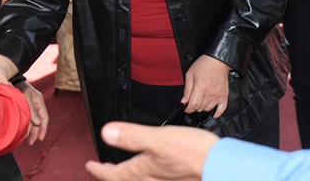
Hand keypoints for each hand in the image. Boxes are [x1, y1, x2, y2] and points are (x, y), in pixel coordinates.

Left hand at [16, 81, 48, 144]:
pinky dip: (25, 126)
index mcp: (39, 101)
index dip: (43, 129)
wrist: (10, 79)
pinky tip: (22, 133)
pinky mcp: (24, 108)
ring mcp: (30, 107)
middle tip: (30, 142)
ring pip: (32, 122)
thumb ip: (32, 109)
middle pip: (38, 122)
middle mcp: (36, 105)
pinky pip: (27, 119)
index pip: (44, 118)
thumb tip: (38, 123)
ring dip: (30, 131)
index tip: (40, 138)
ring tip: (26, 140)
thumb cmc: (19, 86)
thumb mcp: (26, 96)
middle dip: (35, 133)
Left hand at [85, 122, 217, 180]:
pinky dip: (146, 177)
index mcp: (142, 171)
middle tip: (103, 169)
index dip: (99, 170)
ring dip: (129, 176)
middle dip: (112, 175)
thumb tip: (106, 133)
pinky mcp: (176, 180)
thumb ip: (131, 136)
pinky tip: (152, 171)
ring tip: (124, 170)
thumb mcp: (157, 139)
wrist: (220, 167)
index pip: (113, 174)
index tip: (89, 166)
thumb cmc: (192, 153)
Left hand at [182, 55, 230, 117]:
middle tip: (192, 102)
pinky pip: (222, 109)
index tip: (185, 108)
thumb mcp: (190, 74)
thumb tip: (184, 101)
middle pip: (200, 108)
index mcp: (201, 88)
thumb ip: (187, 89)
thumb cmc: (204, 65)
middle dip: (194, 107)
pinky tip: (212, 113)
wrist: (218, 61)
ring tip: (200, 103)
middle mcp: (210, 93)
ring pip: (208, 109)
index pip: (193, 105)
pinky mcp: (224, 96)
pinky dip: (217, 113)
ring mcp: (218, 96)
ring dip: (202, 108)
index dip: (188, 109)